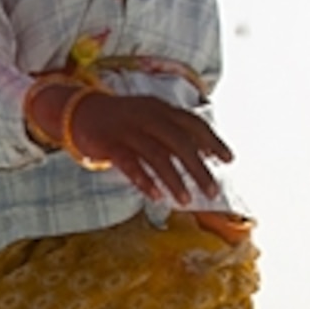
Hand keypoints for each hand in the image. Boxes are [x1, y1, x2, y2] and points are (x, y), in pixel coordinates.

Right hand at [66, 92, 234, 207]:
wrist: (80, 111)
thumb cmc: (124, 120)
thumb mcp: (152, 118)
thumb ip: (177, 133)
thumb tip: (207, 153)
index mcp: (161, 108)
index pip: (193, 123)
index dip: (212, 141)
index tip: (229, 160)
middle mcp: (147, 116)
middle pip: (179, 142)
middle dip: (198, 168)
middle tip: (213, 191)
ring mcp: (128, 129)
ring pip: (157, 155)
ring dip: (174, 179)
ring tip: (186, 200)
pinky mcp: (109, 143)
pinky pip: (130, 164)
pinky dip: (145, 180)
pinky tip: (156, 196)